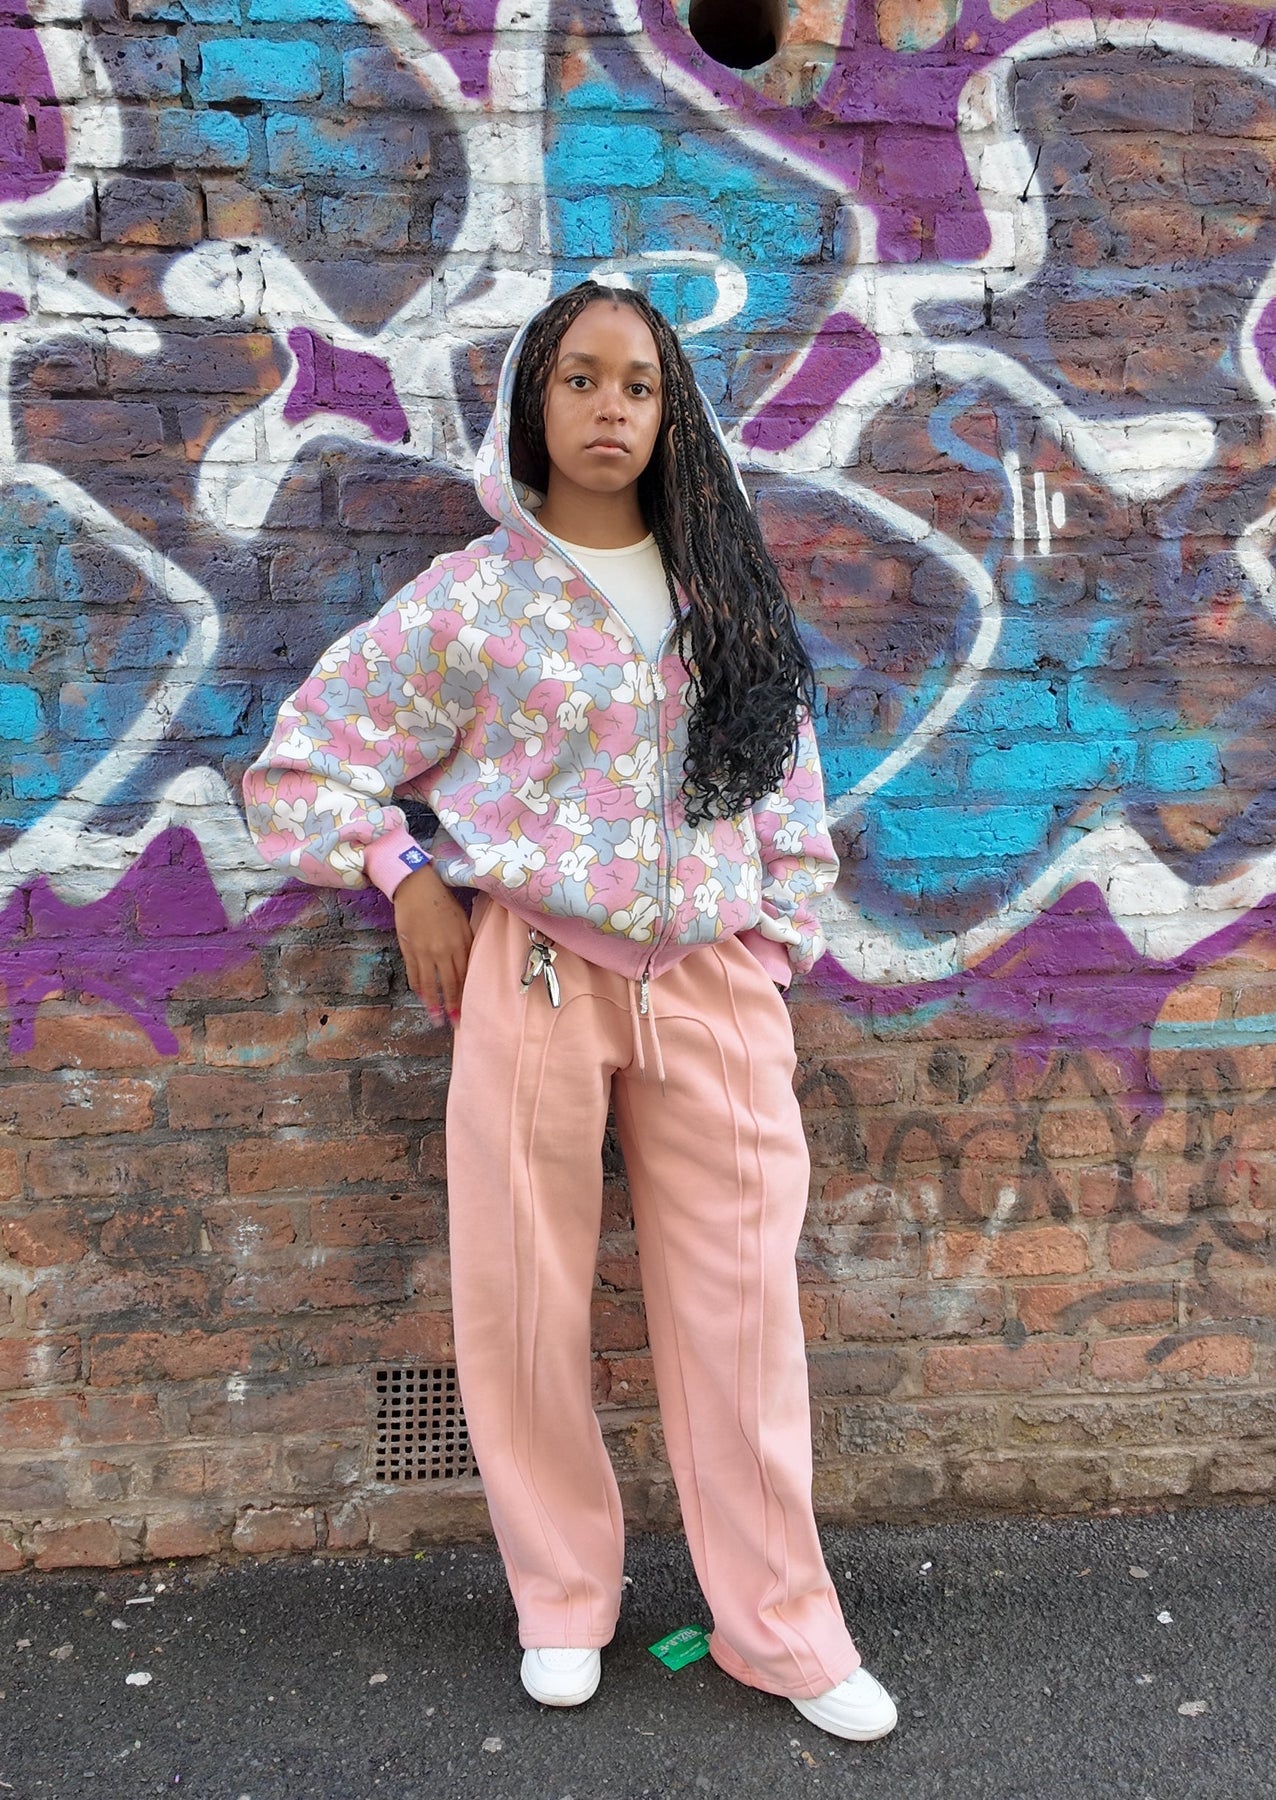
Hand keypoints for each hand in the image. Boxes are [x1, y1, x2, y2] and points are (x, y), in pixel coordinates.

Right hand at [392, 865, 472, 1026]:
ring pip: (430, 984)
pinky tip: (422, 998)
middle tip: (455, 1022)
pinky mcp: (409, 950)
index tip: (469, 1008)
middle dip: (452, 1005)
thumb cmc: (442, 903)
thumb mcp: (462, 921)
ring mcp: (424, 952)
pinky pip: (414, 974)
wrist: (416, 889)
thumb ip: (467, 942)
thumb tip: (470, 962)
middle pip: (449, 984)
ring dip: (433, 1003)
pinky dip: (418, 988)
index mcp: (459, 943)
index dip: (466, 994)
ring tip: (435, 1019)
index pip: (464, 975)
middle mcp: (443, 951)